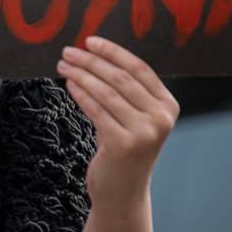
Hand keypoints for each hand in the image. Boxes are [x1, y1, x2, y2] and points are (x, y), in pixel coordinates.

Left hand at [56, 35, 179, 211]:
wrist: (123, 191)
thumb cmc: (123, 146)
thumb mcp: (134, 116)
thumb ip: (125, 90)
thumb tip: (93, 53)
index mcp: (168, 105)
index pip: (139, 68)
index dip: (113, 52)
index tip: (90, 40)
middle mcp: (162, 118)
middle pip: (121, 78)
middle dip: (91, 61)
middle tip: (68, 52)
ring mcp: (145, 133)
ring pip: (106, 92)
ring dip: (81, 75)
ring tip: (63, 66)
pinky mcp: (124, 145)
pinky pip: (96, 110)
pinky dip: (80, 94)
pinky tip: (69, 85)